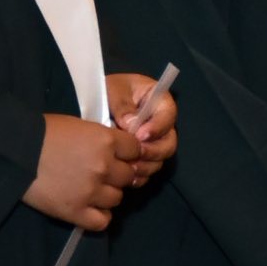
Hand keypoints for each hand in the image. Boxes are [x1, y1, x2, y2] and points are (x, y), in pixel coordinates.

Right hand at [22, 114, 140, 229]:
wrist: (15, 153)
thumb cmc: (43, 132)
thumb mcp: (78, 126)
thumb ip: (101, 138)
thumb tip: (116, 149)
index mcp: (105, 140)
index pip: (136, 150)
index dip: (129, 153)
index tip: (121, 155)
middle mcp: (104, 167)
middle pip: (129, 176)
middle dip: (119, 174)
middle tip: (104, 173)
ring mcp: (91, 191)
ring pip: (117, 198)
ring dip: (108, 194)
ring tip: (93, 189)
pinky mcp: (76, 211)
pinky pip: (102, 221)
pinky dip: (100, 216)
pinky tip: (91, 208)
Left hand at [106, 71, 178, 187]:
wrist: (98, 100)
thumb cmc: (110, 89)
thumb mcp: (115, 89)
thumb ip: (123, 105)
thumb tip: (130, 124)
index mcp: (159, 102)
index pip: (168, 115)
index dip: (157, 127)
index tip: (140, 135)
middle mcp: (161, 124)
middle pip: (169, 142)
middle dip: (154, 151)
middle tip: (135, 153)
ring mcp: (154, 142)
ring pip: (160, 159)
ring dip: (146, 165)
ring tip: (129, 166)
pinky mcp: (144, 155)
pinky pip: (148, 169)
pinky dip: (140, 175)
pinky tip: (126, 176)